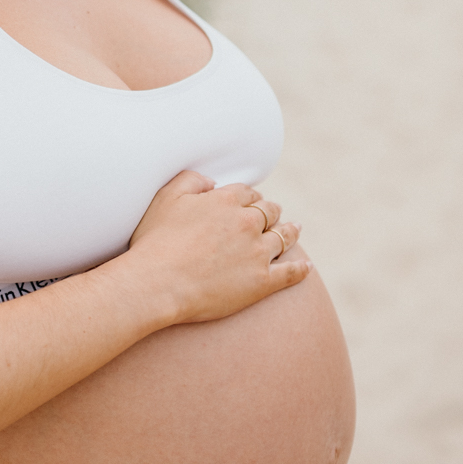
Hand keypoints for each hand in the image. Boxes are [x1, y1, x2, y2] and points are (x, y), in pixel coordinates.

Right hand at [125, 169, 308, 325]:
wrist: (159, 283)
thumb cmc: (156, 242)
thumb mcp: (166, 198)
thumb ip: (191, 180)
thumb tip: (212, 182)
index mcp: (226, 200)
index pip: (248, 193)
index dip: (251, 197)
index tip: (251, 201)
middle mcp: (247, 223)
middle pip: (269, 212)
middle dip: (272, 211)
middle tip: (274, 214)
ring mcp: (258, 253)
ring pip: (283, 237)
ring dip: (290, 232)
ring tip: (295, 230)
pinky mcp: (263, 282)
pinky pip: (290, 272)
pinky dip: (300, 269)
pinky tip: (306, 267)